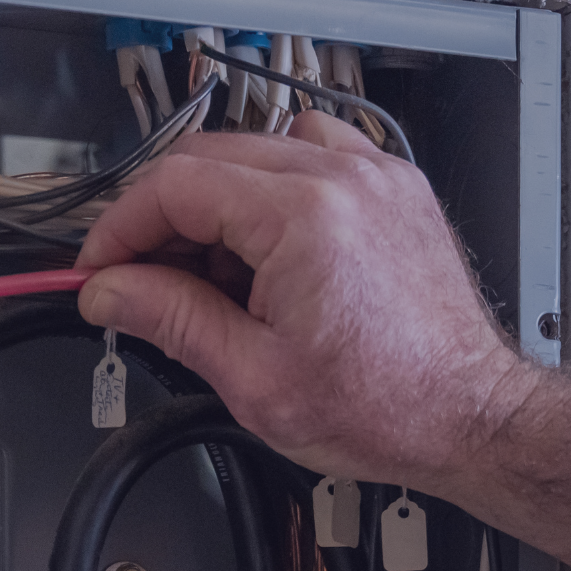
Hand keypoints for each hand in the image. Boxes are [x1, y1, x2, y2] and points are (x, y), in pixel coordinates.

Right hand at [75, 116, 540, 491]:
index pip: (175, 186)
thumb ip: (174, 322)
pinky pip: (313, 159)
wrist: (468, 417)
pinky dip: (277, 197)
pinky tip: (273, 256)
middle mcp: (341, 178)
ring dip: (220, 207)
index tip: (102, 267)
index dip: (123, 227)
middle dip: (165, 221)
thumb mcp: (257, 381)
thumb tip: (111, 292)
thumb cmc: (387, 408)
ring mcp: (373, 176)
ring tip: (219, 282)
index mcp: (301, 217)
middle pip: (210, 160)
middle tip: (144, 282)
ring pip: (258, 153)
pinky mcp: (393, 189)